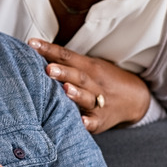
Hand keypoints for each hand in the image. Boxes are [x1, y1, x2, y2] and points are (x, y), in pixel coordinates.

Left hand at [28, 38, 150, 133]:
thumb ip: (64, 61)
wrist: (134, 98)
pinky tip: (81, 122)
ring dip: (76, 94)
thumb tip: (33, 49)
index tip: (32, 44)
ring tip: (65, 90)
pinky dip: (89, 122)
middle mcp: (94, 82)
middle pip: (78, 75)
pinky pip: (95, 121)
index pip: (66, 55)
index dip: (49, 49)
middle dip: (63, 72)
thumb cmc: (100, 79)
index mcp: (88, 66)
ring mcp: (99, 101)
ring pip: (88, 97)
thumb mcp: (87, 66)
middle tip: (48, 69)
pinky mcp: (101, 120)